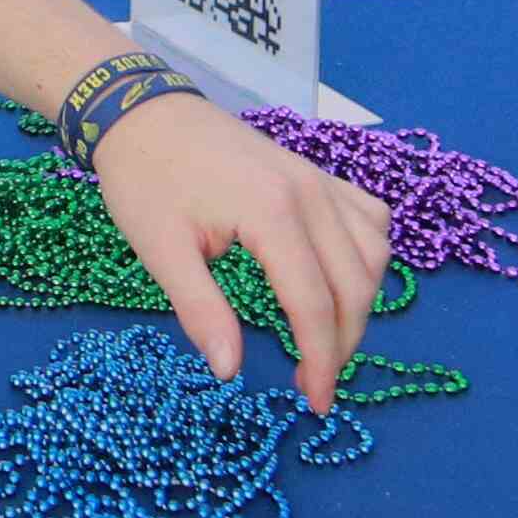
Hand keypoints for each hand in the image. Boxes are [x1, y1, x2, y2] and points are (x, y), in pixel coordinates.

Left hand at [88, 90, 391, 414]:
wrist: (144, 113)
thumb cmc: (144, 180)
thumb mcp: (160, 250)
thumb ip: (200, 310)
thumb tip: (229, 371)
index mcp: (272, 214)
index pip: (315, 304)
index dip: (322, 362)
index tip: (314, 404)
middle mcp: (311, 194)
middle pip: (355, 285)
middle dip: (344, 344)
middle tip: (314, 383)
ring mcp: (319, 179)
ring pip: (373, 253)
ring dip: (360, 303)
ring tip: (326, 339)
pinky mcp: (316, 173)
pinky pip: (369, 218)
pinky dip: (367, 257)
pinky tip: (343, 279)